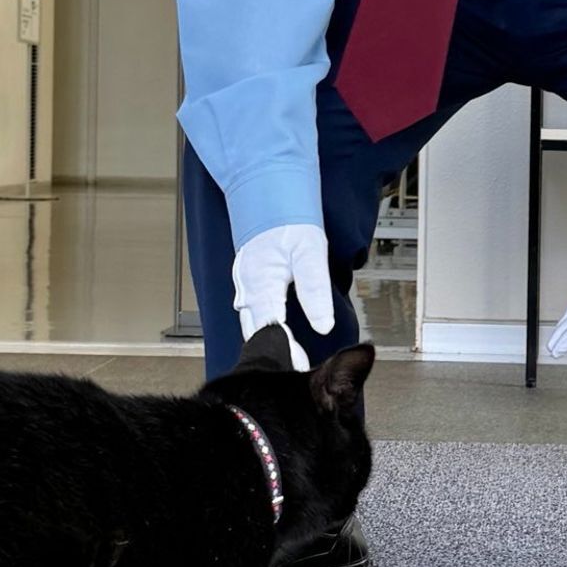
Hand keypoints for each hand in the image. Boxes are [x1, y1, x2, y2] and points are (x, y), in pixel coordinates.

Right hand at [231, 224, 333, 371]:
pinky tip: (276, 341)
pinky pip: (251, 316)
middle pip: (256, 332)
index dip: (286, 350)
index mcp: (260, 282)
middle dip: (275, 354)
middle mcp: (246, 288)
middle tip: (294, 370)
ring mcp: (243, 288)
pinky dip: (262, 331)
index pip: (271, 327)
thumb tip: (323, 324)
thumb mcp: (310, 252)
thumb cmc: (289, 222)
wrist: (267, 197)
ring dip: (267, 345)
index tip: (300, 366)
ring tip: (287, 363)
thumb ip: (315, 290)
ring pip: (251, 326)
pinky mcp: (246, 287)